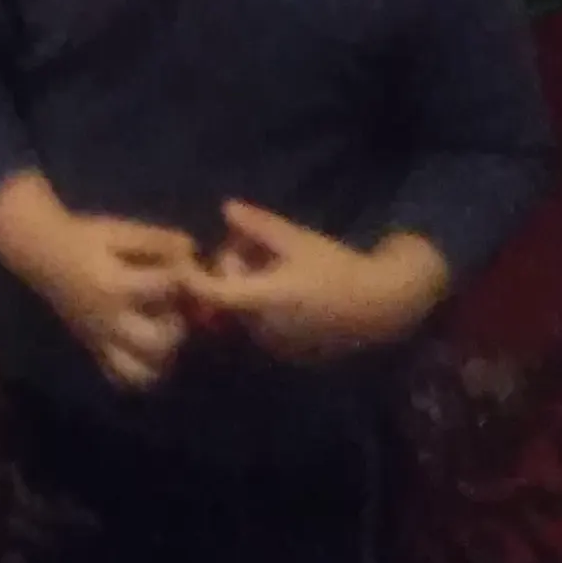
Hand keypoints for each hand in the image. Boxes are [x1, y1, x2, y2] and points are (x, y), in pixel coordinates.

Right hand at [0, 174, 196, 389]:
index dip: (186, 276)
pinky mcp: (95, 349)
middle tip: (176, 308)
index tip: (189, 269)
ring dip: (163, 356)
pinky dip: (141, 373)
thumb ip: (156, 240)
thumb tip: (191, 251)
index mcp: (115, 286)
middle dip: (177, 325)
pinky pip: (121, 378)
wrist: (43, 254)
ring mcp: (101, 340)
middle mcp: (109, 320)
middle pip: (158, 342)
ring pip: (142, 371)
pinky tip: (149, 352)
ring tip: (164, 332)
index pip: (167, 287)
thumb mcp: (119, 231)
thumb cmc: (84, 238)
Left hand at [190, 202, 450, 364]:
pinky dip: (264, 305)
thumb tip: (225, 209)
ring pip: (244, 310)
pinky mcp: (287, 354)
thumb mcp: (297, 239)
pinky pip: (261, 325)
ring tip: (279, 263)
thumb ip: (258, 225)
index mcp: (263, 300)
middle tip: (257, 243)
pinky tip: (290, 287)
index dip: (192, 278)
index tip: (184, 261)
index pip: (213, 293)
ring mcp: (274, 346)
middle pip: (229, 296)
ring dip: (249, 286)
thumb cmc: (336, 268)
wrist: (378, 309)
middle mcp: (262, 329)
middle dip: (235, 267)